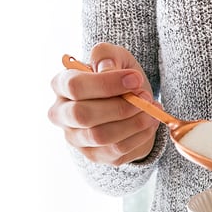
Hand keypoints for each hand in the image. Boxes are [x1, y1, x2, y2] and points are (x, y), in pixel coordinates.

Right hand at [47, 42, 158, 165]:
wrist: (129, 103)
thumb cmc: (117, 77)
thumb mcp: (114, 57)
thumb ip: (107, 55)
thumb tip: (107, 69)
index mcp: (60, 85)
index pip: (74, 86)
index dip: (106, 84)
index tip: (135, 79)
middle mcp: (61, 114)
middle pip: (82, 115)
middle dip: (119, 107)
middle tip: (145, 96)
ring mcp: (75, 138)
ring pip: (101, 136)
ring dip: (133, 122)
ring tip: (151, 109)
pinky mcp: (93, 155)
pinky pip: (116, 150)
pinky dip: (139, 136)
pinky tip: (149, 122)